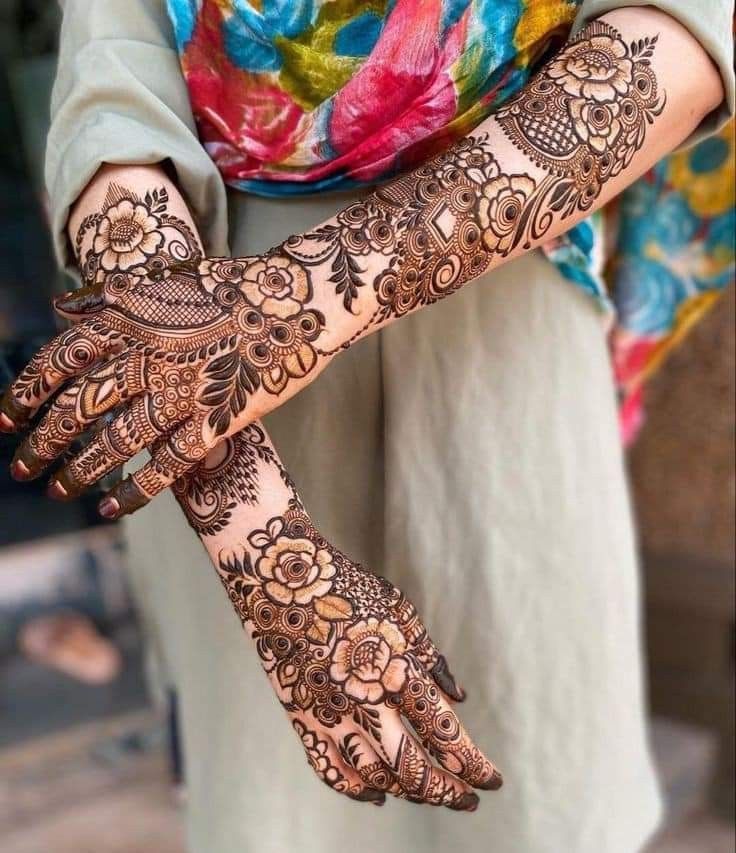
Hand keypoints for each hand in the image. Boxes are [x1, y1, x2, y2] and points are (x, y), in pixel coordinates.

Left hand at [1, 187, 330, 515]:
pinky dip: (136, 491)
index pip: (61, 360)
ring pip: (116, 442)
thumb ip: (114, 297)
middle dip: (44, 442)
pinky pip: (167, 466)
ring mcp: (181, 394)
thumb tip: (64, 306)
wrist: (299, 299)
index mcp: (132, 321)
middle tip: (23, 468)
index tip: (7, 419)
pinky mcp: (216, 423)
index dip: (27, 392)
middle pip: (79, 408)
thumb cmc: (237, 286)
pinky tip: (113, 509)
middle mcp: (148, 359)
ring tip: (60, 490)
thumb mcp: (169, 280)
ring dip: (82, 470)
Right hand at [212, 499, 500, 808]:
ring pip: (377, 778)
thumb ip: (430, 659)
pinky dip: (358, 790)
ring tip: (429, 792)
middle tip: (469, 800)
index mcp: (397, 670)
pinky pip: (332, 770)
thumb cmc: (346, 586)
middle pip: (414, 770)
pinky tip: (377, 795)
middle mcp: (366, 701)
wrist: (280, 578)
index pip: (446, 736)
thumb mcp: (399, 612)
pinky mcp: (302, 718)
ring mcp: (330, 714)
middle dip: (448, 792)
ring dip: (409, 793)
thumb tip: (458, 698)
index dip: (474, 766)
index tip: (492, 780)